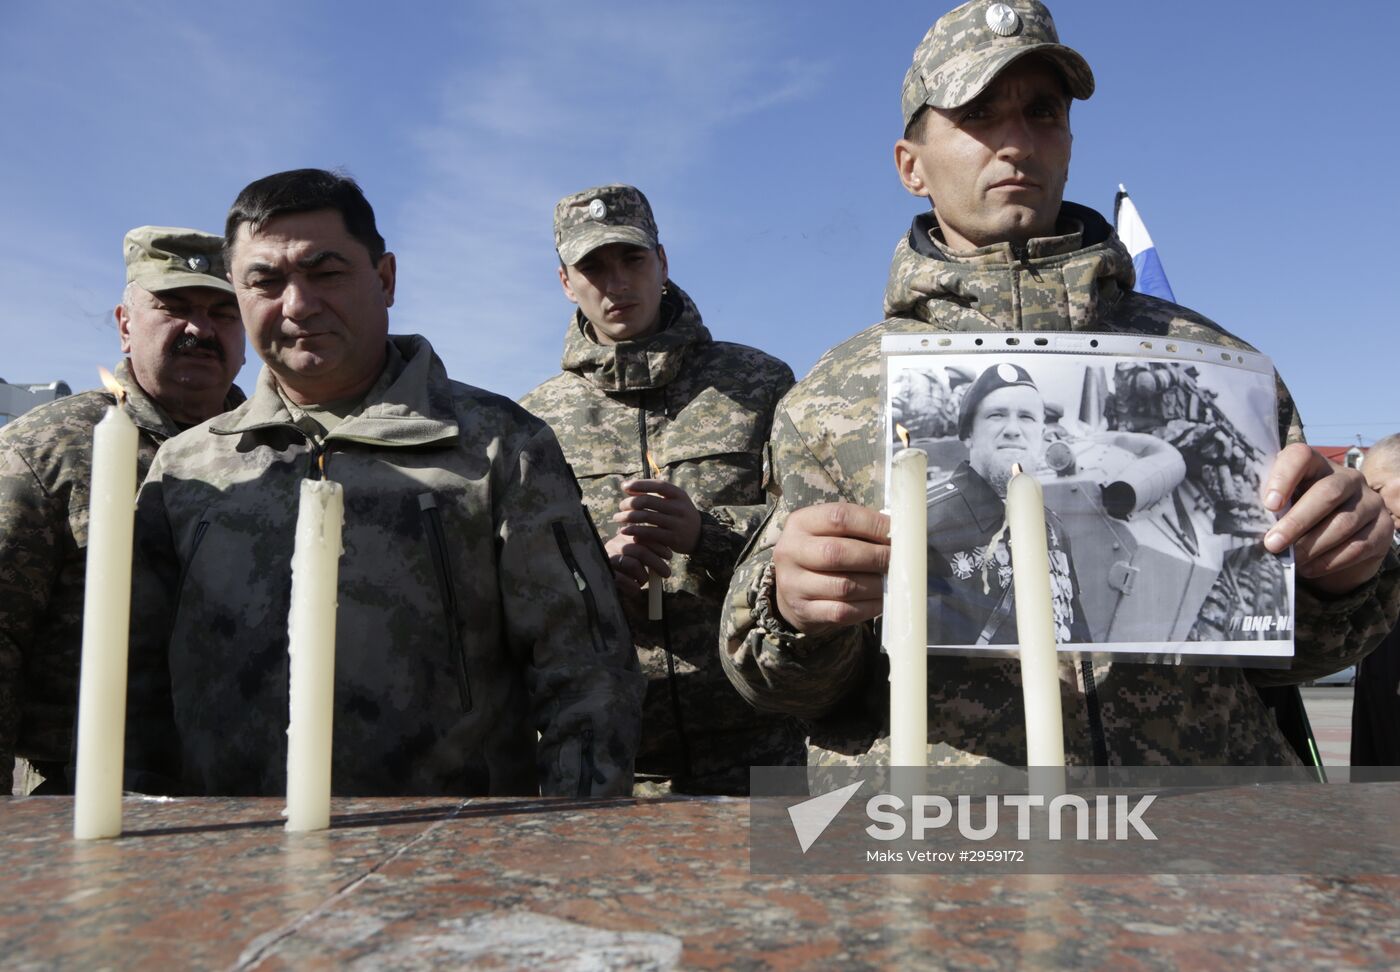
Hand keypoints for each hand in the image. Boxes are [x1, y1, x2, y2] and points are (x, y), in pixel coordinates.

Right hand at [603, 531, 670, 598]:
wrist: (595, 576)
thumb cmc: (620, 566)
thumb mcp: (632, 553)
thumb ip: (646, 549)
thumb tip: (667, 553)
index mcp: (623, 537)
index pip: (644, 537)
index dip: (659, 546)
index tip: (668, 555)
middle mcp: (615, 545)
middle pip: (641, 551)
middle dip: (657, 563)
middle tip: (666, 573)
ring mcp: (608, 559)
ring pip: (633, 564)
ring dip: (644, 576)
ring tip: (644, 582)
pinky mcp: (605, 573)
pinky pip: (623, 580)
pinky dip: (633, 586)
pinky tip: (636, 590)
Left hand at [611, 479, 700, 557]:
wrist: (699, 536)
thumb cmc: (679, 515)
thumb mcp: (674, 501)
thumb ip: (654, 494)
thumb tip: (627, 486)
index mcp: (679, 495)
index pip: (657, 485)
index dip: (640, 484)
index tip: (624, 487)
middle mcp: (679, 508)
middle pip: (648, 501)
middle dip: (630, 502)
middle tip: (621, 506)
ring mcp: (677, 523)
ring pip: (646, 517)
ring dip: (628, 517)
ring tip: (618, 518)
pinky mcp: (673, 538)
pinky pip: (649, 533)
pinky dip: (634, 531)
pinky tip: (624, 531)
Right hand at [772, 503, 890, 634]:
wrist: (791, 590)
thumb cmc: (821, 553)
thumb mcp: (828, 532)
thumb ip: (858, 529)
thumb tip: (899, 535)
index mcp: (800, 523)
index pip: (839, 517)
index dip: (874, 525)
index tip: (897, 533)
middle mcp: (790, 551)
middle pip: (838, 552)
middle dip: (876, 556)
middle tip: (898, 561)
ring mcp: (794, 584)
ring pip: (843, 586)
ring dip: (875, 584)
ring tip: (891, 581)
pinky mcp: (803, 611)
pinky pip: (842, 611)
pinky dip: (868, 606)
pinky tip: (881, 600)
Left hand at [1262, 443, 1391, 594]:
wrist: (1333, 543)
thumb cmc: (1296, 517)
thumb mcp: (1281, 506)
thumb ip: (1269, 506)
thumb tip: (1242, 522)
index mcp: (1316, 464)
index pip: (1301, 456)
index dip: (1284, 476)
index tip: (1268, 504)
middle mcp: (1348, 478)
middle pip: (1326, 493)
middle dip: (1297, 521)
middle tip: (1272, 543)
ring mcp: (1370, 502)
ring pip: (1343, 522)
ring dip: (1312, 545)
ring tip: (1290, 560)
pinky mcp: (1383, 528)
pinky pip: (1359, 545)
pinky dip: (1330, 560)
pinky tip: (1309, 569)